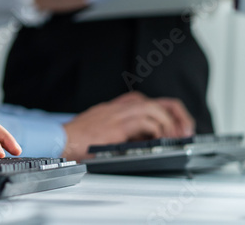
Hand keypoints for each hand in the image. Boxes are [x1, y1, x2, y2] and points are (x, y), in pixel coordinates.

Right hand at [61, 92, 194, 160]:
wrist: (59, 141)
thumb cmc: (76, 142)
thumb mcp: (102, 134)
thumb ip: (122, 134)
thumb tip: (144, 143)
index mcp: (114, 109)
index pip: (147, 102)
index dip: (166, 112)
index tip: (176, 127)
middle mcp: (118, 107)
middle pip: (156, 101)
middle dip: (176, 115)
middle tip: (185, 131)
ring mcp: (117, 114)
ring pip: (153, 108)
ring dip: (168, 124)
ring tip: (174, 138)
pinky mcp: (116, 124)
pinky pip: (145, 121)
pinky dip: (157, 129)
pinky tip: (158, 140)